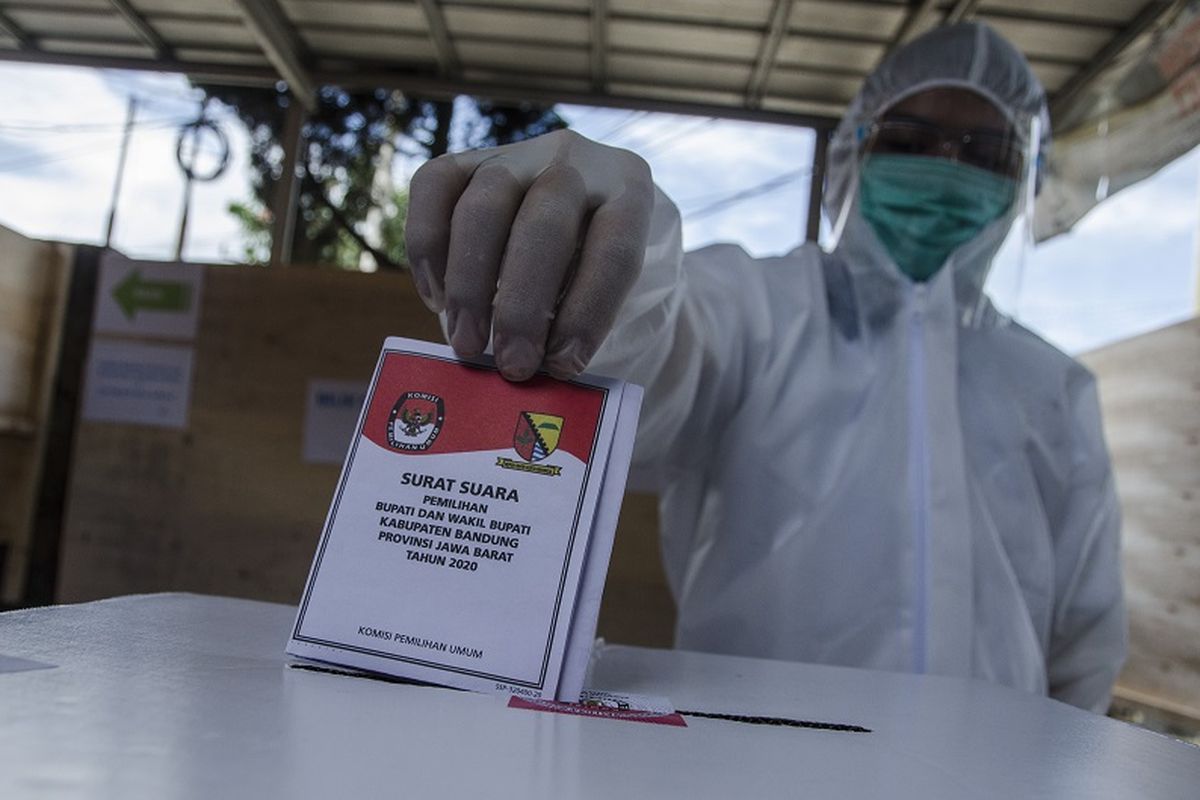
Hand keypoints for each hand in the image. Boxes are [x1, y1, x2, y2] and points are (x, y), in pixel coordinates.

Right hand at [405, 129, 653, 380]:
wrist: (578, 215)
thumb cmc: (596, 269)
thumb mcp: (609, 289)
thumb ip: (581, 318)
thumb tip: (536, 372)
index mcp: (630, 190)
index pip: (615, 249)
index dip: (588, 312)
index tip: (563, 366)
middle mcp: (576, 161)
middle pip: (545, 222)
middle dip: (524, 304)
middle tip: (512, 365)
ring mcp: (518, 154)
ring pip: (484, 204)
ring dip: (469, 283)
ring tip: (467, 343)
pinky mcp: (467, 159)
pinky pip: (434, 187)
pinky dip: (427, 248)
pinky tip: (437, 299)